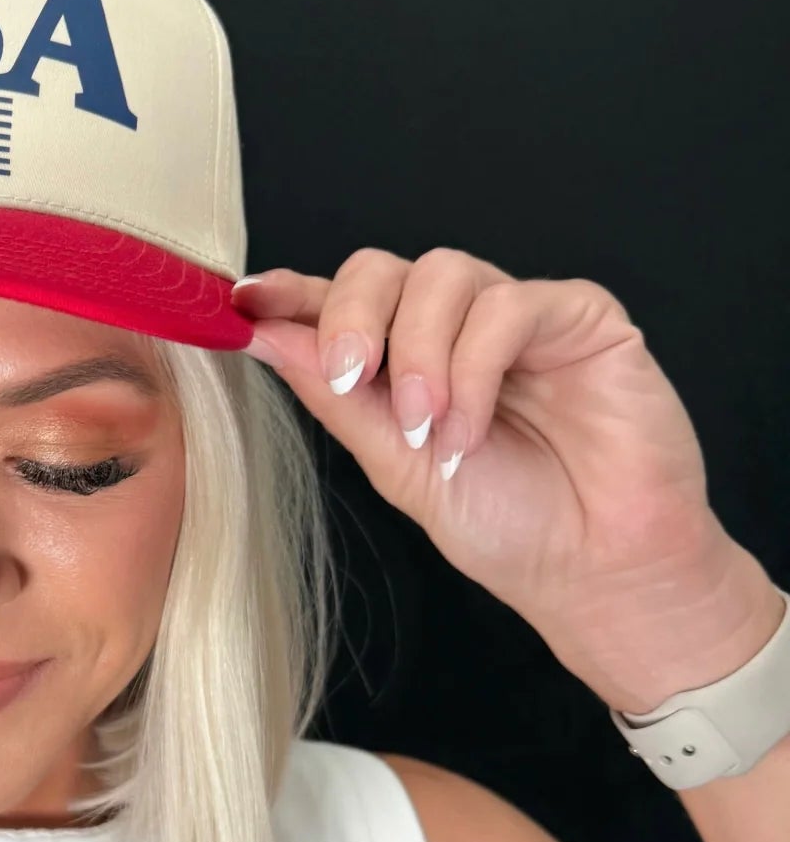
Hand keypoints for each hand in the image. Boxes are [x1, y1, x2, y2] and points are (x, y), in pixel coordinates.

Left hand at [233, 247, 780, 710]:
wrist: (597, 573)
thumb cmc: (506, 524)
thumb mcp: (394, 462)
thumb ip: (335, 395)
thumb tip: (262, 333)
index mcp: (406, 355)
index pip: (340, 301)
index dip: (290, 292)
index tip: (244, 299)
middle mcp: (456, 325)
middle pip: (381, 268)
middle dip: (351, 317)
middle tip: (350, 378)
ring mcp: (517, 314)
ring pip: (441, 274)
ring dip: (419, 353)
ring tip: (428, 429)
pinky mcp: (580, 317)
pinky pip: (506, 304)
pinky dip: (475, 366)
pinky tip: (472, 427)